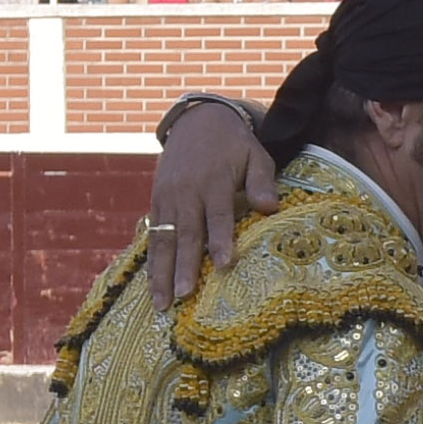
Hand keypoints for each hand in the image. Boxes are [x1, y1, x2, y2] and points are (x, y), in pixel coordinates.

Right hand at [148, 103, 280, 305]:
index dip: (220, 240)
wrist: (198, 120)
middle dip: (184, 267)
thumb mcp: (255, 154)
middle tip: (184, 296)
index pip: (218, 215)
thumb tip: (270, 208)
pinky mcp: (157, 203)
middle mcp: (187, 192)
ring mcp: (168, 199)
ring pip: (163, 240)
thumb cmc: (234, 144)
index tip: (223, 266)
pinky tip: (152, 287)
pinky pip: (153, 236)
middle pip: (186, 234)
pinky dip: (152, 263)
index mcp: (214, 181)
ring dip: (161, 274)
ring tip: (162, 304)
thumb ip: (261, 181)